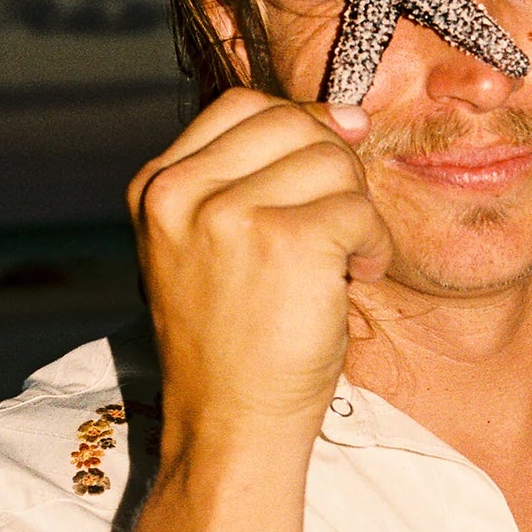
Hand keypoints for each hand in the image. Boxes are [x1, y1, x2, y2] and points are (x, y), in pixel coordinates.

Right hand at [128, 88, 393, 440]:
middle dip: (333, 169)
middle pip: (293, 124)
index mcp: (157, 187)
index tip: (326, 173)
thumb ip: (256, 176)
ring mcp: (229, 214)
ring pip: (332, 162)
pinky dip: (374, 243)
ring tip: (347, 259)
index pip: (243, 106)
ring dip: (357, 211)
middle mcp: (183, 193)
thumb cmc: (235, 341)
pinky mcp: (285, 241)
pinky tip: (358, 277)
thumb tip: (349, 112)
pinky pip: (359, 209)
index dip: (299, 127)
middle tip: (339, 226)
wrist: (231, 425)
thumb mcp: (212, 245)